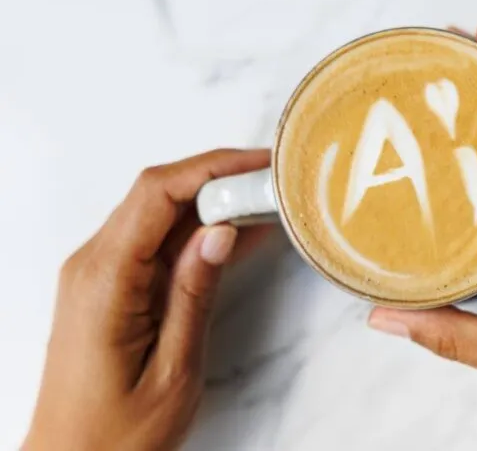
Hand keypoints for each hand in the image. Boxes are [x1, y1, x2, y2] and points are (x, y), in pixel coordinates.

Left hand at [23, 150, 270, 450]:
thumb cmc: (117, 433)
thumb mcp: (172, 369)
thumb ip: (194, 293)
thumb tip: (221, 230)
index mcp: (104, 280)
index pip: (156, 195)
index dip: (211, 167)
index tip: (258, 163)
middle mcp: (93, 265)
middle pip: (157, 195)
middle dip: (217, 178)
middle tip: (272, 180)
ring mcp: (100, 273)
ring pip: (159, 215)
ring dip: (211, 203)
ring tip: (264, 202)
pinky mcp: (112, 286)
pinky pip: (157, 243)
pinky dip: (198, 233)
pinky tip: (237, 234)